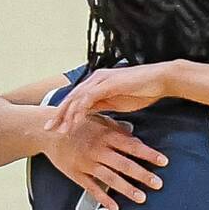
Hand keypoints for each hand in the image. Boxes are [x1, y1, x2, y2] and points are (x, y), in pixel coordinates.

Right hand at [41, 113, 168, 209]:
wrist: (48, 132)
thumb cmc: (78, 124)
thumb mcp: (99, 120)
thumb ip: (118, 130)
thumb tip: (136, 139)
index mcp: (106, 135)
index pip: (132, 146)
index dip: (149, 154)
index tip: (164, 162)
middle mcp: (98, 150)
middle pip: (125, 165)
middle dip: (143, 175)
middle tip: (158, 184)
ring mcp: (87, 164)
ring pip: (110, 179)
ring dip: (127, 189)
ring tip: (142, 198)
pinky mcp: (76, 174)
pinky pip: (92, 189)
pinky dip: (103, 199)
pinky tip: (115, 209)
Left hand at [44, 61, 174, 133]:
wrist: (160, 80)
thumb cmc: (144, 90)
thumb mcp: (119, 102)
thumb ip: (103, 106)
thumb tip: (90, 115)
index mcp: (97, 83)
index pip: (76, 99)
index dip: (65, 113)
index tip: (56, 127)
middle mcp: (95, 79)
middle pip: (71, 98)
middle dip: (59, 115)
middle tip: (48, 129)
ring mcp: (100, 80)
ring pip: (76, 99)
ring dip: (67, 115)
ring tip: (60, 130)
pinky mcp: (107, 83)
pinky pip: (88, 99)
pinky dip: (80, 111)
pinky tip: (75, 122)